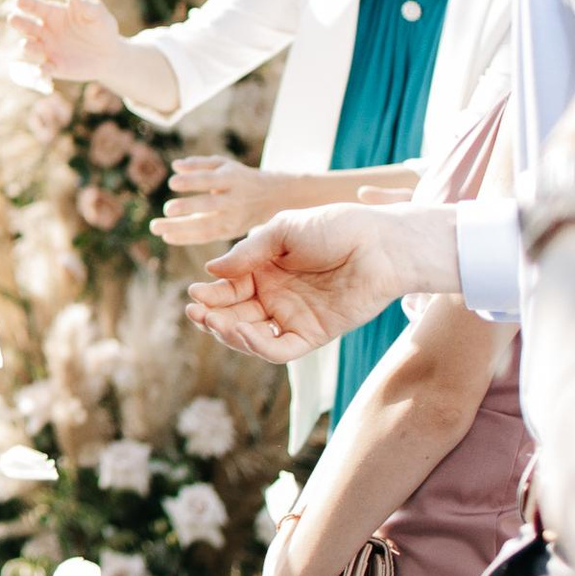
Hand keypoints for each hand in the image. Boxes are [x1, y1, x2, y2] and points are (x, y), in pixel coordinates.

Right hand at [9, 0, 134, 83]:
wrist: (109, 54)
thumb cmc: (102, 28)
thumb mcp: (98, 14)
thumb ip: (87, 6)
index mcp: (52, 14)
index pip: (35, 6)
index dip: (26, 2)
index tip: (20, 0)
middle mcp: (45, 31)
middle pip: (26, 26)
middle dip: (18, 22)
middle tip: (13, 18)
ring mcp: (47, 50)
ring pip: (30, 48)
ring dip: (27, 47)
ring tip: (28, 44)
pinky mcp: (54, 67)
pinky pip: (43, 69)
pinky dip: (41, 71)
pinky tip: (45, 70)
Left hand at [152, 153, 284, 249]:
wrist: (270, 198)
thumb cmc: (237, 177)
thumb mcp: (223, 164)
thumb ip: (199, 164)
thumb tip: (175, 166)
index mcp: (232, 179)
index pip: (210, 180)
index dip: (192, 181)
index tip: (172, 183)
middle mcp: (233, 200)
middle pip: (209, 205)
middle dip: (188, 208)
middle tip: (166, 209)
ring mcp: (232, 219)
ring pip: (206, 226)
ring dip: (180, 228)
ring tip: (156, 228)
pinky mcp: (229, 232)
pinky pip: (206, 237)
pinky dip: (187, 238)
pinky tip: (167, 236)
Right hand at [184, 201, 459, 359]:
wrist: (380, 243)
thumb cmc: (336, 227)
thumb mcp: (283, 230)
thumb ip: (248, 252)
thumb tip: (210, 271)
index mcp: (266, 269)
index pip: (229, 288)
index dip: (210, 294)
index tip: (194, 292)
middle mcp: (277, 295)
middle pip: (235, 314)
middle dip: (212, 315)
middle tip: (195, 311)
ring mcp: (294, 316)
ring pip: (251, 335)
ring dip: (227, 332)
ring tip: (212, 321)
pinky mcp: (314, 334)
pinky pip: (279, 348)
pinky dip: (257, 346)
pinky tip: (241, 332)